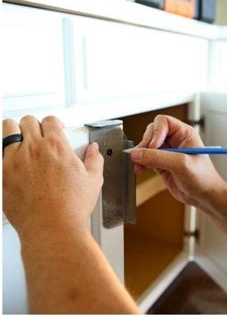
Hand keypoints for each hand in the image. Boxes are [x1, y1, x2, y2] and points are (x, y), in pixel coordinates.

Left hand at [2, 116, 103, 239]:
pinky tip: (14, 161)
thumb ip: (94, 160)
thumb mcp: (93, 180)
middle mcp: (34, 149)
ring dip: (14, 132)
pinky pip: (0, 155)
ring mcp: (14, 161)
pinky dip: (7, 155)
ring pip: (7, 131)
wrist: (52, 228)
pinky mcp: (3, 175)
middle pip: (27, 122)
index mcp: (57, 146)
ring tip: (19, 138)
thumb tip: (93, 151)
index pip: (50, 120)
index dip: (54, 123)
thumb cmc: (71, 207)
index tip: (56, 128)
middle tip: (38, 133)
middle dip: (34, 125)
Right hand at [130, 115, 226, 239]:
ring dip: (140, 154)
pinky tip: (139, 169)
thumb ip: (159, 157)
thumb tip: (138, 153)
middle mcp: (175, 140)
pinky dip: (140, 162)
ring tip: (139, 165)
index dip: (156, 131)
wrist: (204, 196)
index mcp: (185, 134)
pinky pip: (146, 158)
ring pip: (147, 145)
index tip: (154, 146)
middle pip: (152, 132)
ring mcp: (168, 152)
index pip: (164, 122)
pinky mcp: (162, 164)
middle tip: (143, 155)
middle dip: (146, 143)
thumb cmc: (203, 178)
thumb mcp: (181, 164)